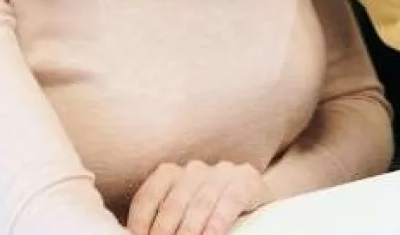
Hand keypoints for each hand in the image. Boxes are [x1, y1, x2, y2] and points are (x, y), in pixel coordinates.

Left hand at [126, 160, 269, 234]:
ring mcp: (222, 173)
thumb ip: (163, 220)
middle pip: (173, 202)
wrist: (258, 201)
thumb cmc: (211, 214)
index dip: (140, 222)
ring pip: (200, 202)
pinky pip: (229, 201)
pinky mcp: (247, 181)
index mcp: (172, 174)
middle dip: (164, 231)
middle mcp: (194, 169)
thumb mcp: (182, 213)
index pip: (149, 196)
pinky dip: (217, 223)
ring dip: (189, 231)